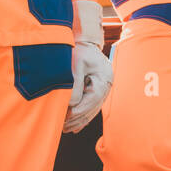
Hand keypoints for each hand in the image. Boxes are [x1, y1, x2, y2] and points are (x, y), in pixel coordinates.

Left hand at [64, 0, 110, 131]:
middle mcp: (107, 84)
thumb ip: (75, 83)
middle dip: (79, 118)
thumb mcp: (76, 64)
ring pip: (93, 109)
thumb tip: (72, 104)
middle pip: (94, 106)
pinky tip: (75, 127)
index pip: (94, 97)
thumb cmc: (79, 50)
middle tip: (64, 126)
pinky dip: (83, 117)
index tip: (69, 116)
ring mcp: (104, 88)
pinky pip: (91, 106)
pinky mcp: (97, 90)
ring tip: (67, 128)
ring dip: (80, 120)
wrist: (84, 42)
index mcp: (104, 76)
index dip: (82, 108)